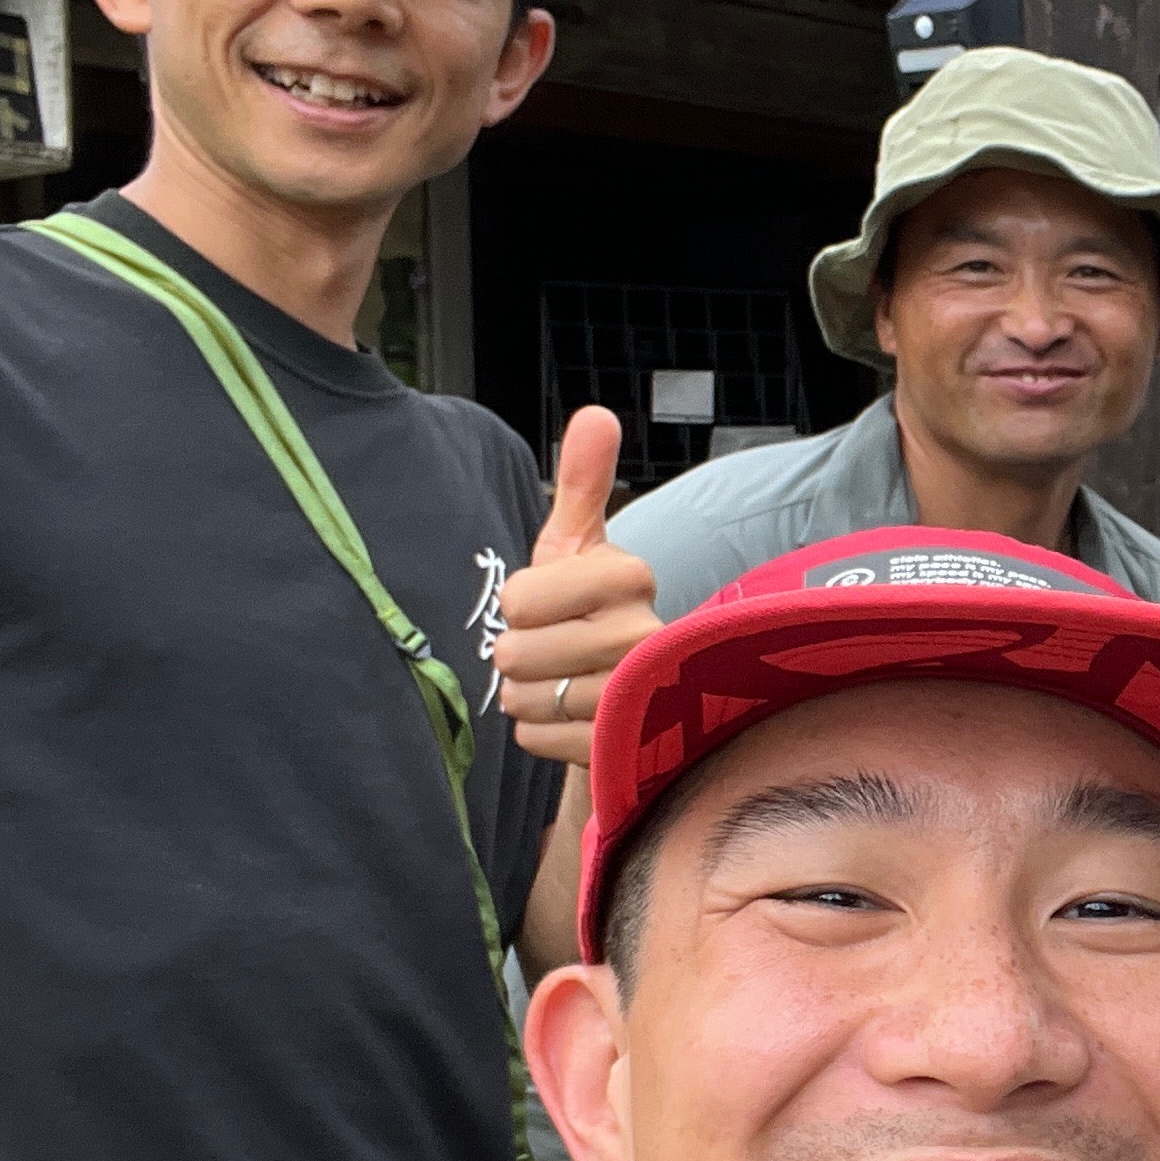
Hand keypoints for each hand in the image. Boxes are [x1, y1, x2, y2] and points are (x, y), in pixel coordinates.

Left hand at [493, 406, 655, 767]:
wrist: (634, 691)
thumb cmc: (589, 609)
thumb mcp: (580, 546)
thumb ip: (581, 482)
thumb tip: (595, 413)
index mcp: (629, 576)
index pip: (517, 599)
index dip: (519, 606)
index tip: (551, 605)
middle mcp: (644, 635)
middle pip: (515, 654)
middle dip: (520, 656)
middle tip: (555, 649)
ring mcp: (639, 698)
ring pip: (525, 701)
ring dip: (530, 696)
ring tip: (565, 683)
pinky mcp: (625, 747)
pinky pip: (537, 740)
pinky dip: (543, 734)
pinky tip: (572, 718)